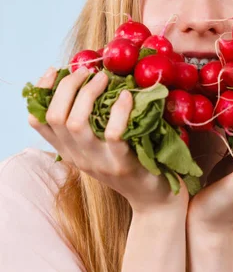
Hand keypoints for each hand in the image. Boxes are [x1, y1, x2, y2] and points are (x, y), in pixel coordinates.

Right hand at [28, 67, 188, 218]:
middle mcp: (78, 157)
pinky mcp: (122, 164)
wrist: (154, 201)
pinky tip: (127, 96)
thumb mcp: (102, 146)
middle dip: (68, 86)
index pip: (39, 121)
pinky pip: (113, 133)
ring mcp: (98, 162)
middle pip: (55, 116)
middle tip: (87, 70)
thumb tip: (91, 81)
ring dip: (89, 94)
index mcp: (69, 150)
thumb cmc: (131, 164)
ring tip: (104, 77)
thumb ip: (92, 123)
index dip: (42, 91)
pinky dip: (119, 109)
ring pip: (76, 124)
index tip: (55, 71)